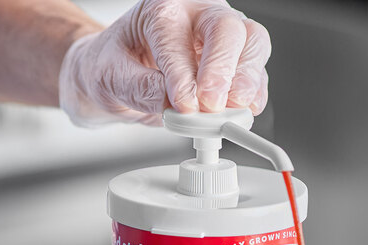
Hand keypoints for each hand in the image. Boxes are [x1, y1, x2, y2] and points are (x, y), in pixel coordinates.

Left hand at [58, 0, 270, 125]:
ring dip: (248, 79)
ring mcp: (221, 40)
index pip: (178, 36)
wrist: (120, 77)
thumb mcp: (111, 77)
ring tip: (236, 107)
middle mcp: (198, 17)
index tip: (184, 105)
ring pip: (253, 44)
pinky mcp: (234, 66)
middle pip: (227, 29)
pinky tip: (245, 111)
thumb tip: (173, 104)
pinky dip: (254, 95)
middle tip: (211, 103)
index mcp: (162, 10)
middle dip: (223, 69)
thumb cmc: (115, 67)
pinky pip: (255, 74)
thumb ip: (140, 89)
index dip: (183, 74)